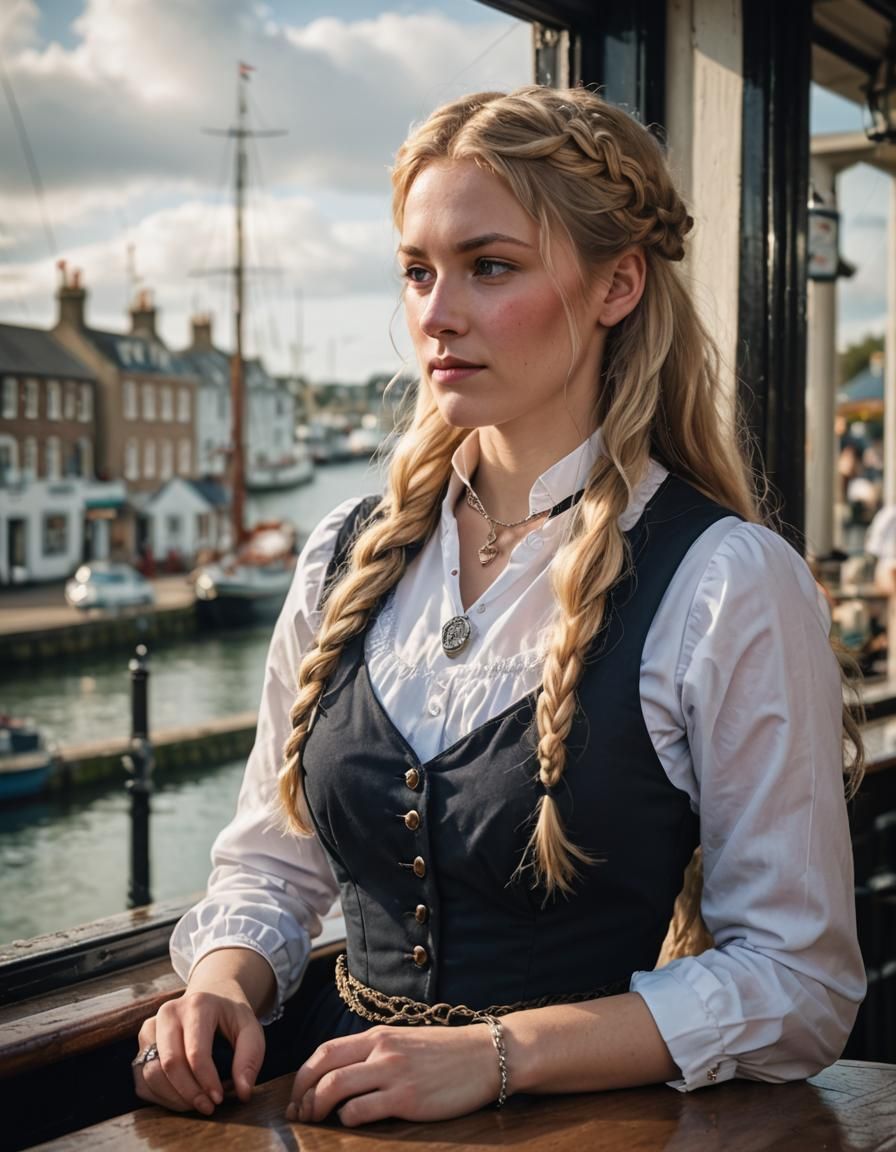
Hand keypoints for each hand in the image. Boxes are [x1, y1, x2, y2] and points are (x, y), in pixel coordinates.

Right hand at [133, 980, 264, 1114]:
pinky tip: (181, 1099)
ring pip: (151, 1074)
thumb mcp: (250, 1029)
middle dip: (189, 1093)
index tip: (219, 1099)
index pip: (196, 1052)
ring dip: (173, 1098)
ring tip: (197, 1104)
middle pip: (170, 1063)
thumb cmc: (231, 1017)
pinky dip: (159, 1098)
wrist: (211, 998)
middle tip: (208, 1107)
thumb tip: (243, 1092)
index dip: (206, 1081)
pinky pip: (142, 1080)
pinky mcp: (141, 1044)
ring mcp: (150, 1027)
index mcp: (198, 1004)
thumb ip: (250, 1058)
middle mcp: (169, 1012)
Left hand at [287, 1023, 499, 1126]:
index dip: (304, 1075)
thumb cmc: (446, 1054)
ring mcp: (393, 1073)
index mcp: (378, 1036)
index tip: (298, 1095)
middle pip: (323, 1068)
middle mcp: (380, 1050)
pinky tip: (351, 1123)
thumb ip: (375, 1054)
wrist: (485, 1056)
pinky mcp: (406, 1098)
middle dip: (302, 1093)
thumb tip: (344, 1076)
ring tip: (316, 1121)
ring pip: (335, 1087)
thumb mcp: (405, 1043)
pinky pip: (361, 1110)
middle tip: (298, 1114)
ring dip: (318, 1107)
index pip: (325, 1051)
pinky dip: (347, 1120)